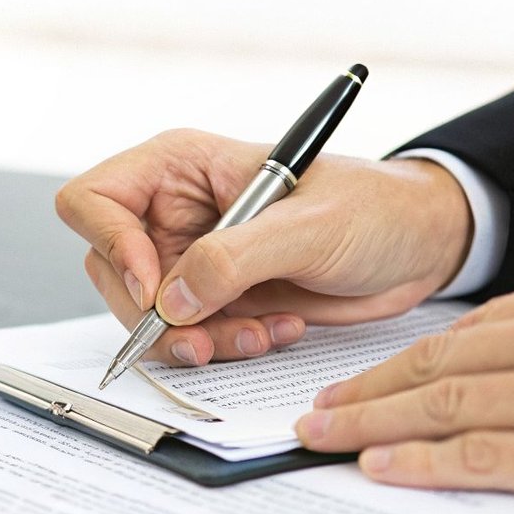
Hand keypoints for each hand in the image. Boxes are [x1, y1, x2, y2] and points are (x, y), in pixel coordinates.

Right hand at [55, 129, 472, 364]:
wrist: (420, 247)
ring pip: (148, 315)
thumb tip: (169, 302)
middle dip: (156, 316)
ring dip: (198, 338)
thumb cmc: (375, 208)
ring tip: (260, 333)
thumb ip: (234, 259)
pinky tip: (276, 330)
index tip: (156, 289)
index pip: (94, 200)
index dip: (112, 247)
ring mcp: (191, 258)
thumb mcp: (309, 226)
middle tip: (204, 340)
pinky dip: (225, 346)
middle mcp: (174, 211)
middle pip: (111, 271)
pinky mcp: (216, 299)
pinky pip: (189, 337)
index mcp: (180, 167)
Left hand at [296, 260, 513, 513]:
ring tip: (324, 441)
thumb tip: (503, 362)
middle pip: (438, 364)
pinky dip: (421, 464)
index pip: (466, 330)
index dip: (399, 362)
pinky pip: (482, 458)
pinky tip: (381, 469)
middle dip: (364, 392)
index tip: (359, 381)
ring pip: (445, 407)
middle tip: (313, 414)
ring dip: (369, 426)